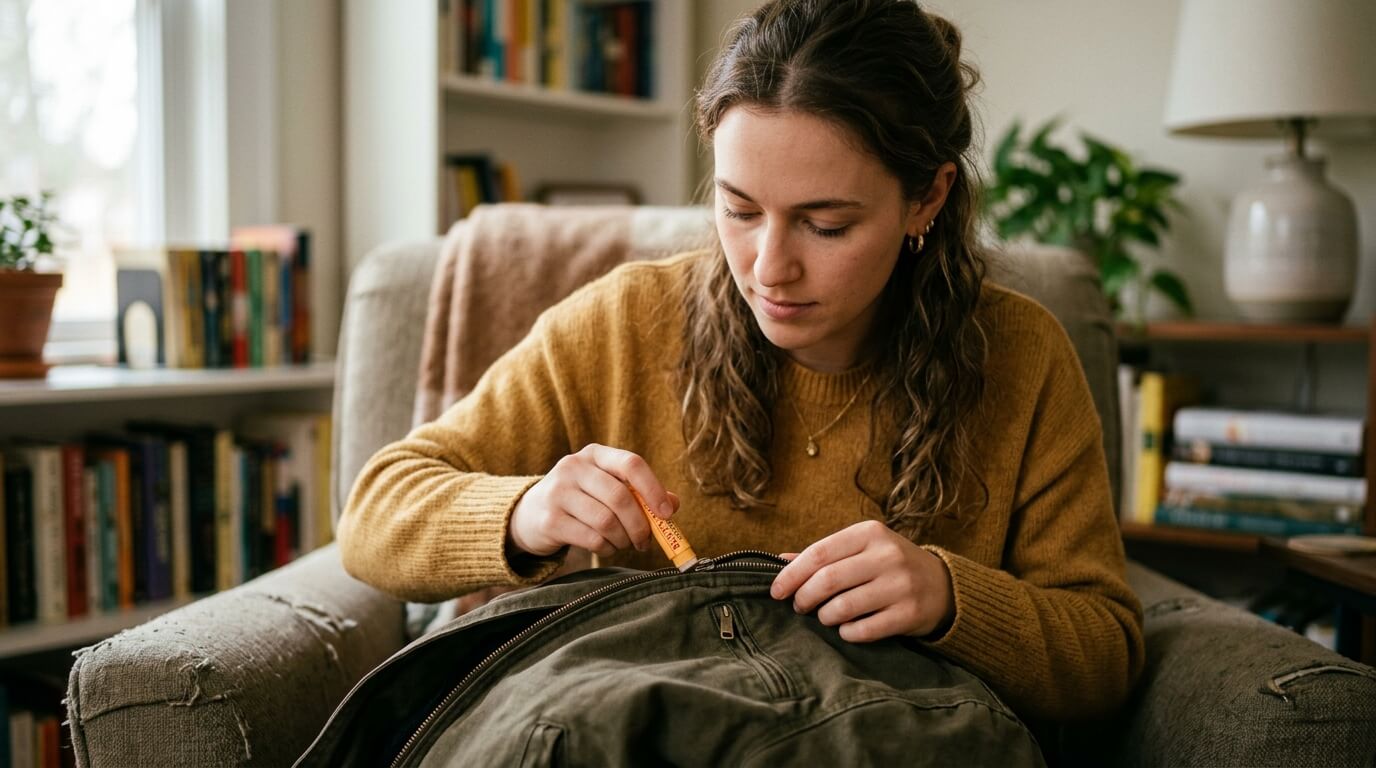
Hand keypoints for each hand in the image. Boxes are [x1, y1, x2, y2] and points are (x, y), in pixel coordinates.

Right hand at [508, 444, 678, 557]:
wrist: (530, 514)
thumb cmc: (581, 500)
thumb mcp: (607, 487)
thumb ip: (641, 494)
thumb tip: (673, 505)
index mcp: (594, 454)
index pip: (631, 464)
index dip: (654, 489)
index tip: (667, 513)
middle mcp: (573, 467)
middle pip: (620, 497)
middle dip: (640, 525)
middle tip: (645, 541)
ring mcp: (558, 492)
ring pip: (606, 521)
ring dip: (623, 539)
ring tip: (624, 543)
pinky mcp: (550, 520)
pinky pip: (591, 538)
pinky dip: (607, 548)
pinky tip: (607, 548)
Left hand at [770, 520, 954, 641]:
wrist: (942, 586)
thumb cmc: (889, 565)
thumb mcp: (861, 549)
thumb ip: (823, 554)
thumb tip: (779, 561)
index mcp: (870, 533)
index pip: (818, 553)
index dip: (791, 575)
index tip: (775, 591)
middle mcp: (887, 555)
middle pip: (827, 580)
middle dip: (804, 598)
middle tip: (799, 606)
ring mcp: (900, 585)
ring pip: (842, 607)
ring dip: (825, 617)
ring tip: (825, 616)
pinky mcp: (908, 614)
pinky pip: (863, 630)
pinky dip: (847, 633)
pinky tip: (846, 629)